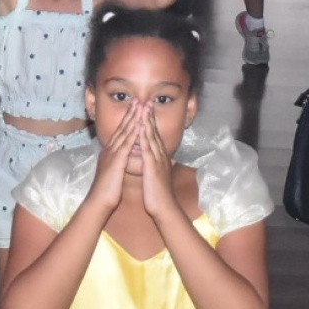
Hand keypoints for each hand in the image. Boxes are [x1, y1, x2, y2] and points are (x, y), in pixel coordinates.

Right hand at [90, 101, 140, 212]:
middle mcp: (109, 149)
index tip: (136, 107)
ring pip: (123, 133)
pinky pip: (125, 145)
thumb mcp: (114, 172)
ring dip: (133, 119)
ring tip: (140, 106)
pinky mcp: (115, 162)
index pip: (121, 131)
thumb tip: (124, 157)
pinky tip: (138, 125)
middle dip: (131, 113)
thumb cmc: (107, 190)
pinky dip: (132, 134)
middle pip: (121, 127)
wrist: (99, 202)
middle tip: (138, 99)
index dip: (128, 118)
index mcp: (110, 152)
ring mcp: (111, 154)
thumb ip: (118, 162)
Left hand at [139, 106, 176, 220]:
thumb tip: (169, 160)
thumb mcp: (160, 176)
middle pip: (154, 131)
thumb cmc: (159, 194)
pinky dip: (144, 137)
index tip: (146, 108)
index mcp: (160, 156)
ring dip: (147, 121)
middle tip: (145, 101)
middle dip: (149, 116)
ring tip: (143, 107)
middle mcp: (160, 155)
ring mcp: (157, 160)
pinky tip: (140, 128)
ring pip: (151, 137)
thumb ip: (162, 165)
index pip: (154, 135)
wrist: (164, 208)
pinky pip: (147, 149)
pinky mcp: (152, 167)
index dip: (150, 121)